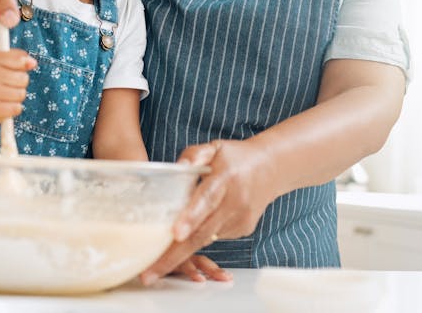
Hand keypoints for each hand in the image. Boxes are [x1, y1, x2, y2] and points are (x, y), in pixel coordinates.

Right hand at [0, 49, 35, 126]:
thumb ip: (17, 61)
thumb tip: (32, 62)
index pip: (20, 59)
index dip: (20, 68)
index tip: (10, 72)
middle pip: (23, 78)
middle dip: (19, 85)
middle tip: (4, 88)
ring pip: (21, 93)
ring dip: (15, 99)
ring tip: (1, 98)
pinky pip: (16, 108)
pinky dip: (12, 110)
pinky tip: (1, 108)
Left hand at [140, 139, 274, 284]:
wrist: (272, 168)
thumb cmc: (236, 157)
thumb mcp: (215, 147)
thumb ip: (194, 155)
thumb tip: (178, 167)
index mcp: (226, 178)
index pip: (206, 200)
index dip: (190, 218)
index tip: (175, 234)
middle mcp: (235, 202)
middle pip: (202, 232)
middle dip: (174, 256)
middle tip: (149, 274)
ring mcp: (240, 219)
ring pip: (205, 238)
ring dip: (180, 251)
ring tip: (155, 265)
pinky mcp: (242, 230)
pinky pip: (213, 236)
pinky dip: (198, 236)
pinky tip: (191, 228)